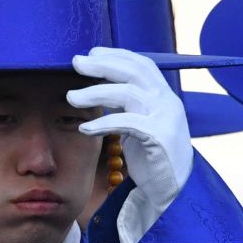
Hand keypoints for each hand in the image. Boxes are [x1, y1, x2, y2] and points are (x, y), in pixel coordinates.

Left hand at [67, 47, 192, 211]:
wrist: (170, 189)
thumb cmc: (151, 155)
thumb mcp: (141, 123)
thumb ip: (129, 104)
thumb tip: (101, 86)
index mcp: (164, 96)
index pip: (142, 65)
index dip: (117, 55)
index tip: (92, 53)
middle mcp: (168, 102)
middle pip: (134, 72)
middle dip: (103, 65)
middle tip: (76, 62)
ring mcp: (166, 118)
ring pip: (128, 94)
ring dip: (96, 93)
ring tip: (71, 97)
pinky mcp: (159, 137)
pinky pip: (127, 123)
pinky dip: (103, 123)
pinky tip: (85, 128)